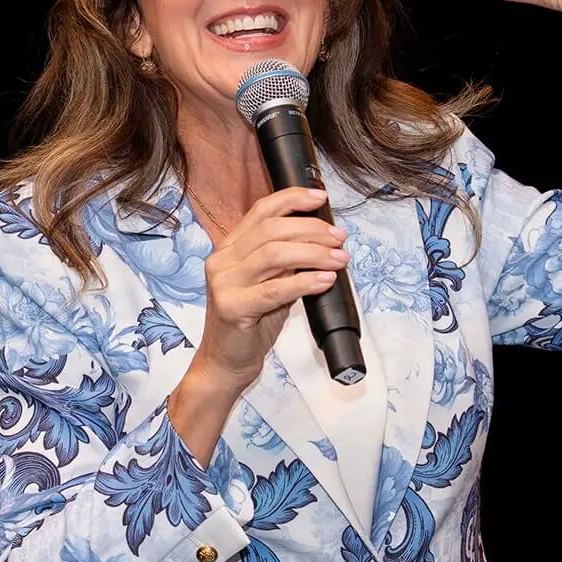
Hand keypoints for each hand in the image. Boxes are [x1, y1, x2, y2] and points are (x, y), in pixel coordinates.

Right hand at [195, 186, 350, 391]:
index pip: (261, 211)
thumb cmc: (251, 324)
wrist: (226, 364)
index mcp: (230, 249)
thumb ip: (287, 263)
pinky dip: (305, 282)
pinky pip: (274, 289)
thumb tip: (322, 242)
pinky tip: (325, 280)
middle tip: (339, 238)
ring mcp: (224, 283)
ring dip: (314, 253)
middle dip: (312, 229)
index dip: (292, 199)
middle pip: (271, 230)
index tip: (321, 198)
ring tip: (339, 259)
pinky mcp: (231, 307)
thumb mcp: (271, 285)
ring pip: (274, 254)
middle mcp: (222, 261)